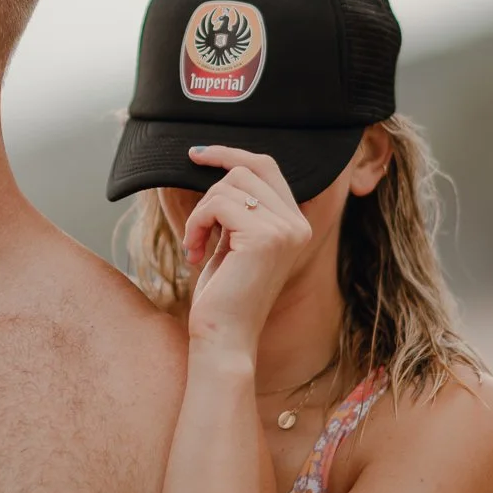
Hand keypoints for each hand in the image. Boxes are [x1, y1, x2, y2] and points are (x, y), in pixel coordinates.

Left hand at [182, 147, 311, 350]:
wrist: (225, 338)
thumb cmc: (223, 296)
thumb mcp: (233, 243)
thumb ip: (239, 210)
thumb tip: (221, 168)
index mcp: (296, 224)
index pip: (266, 167)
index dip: (230, 154)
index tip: (196, 155)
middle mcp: (298, 224)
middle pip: (246, 171)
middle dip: (210, 195)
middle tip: (196, 232)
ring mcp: (285, 229)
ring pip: (229, 185)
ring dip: (200, 214)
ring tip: (195, 246)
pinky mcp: (264, 237)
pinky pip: (217, 204)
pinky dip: (196, 224)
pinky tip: (194, 253)